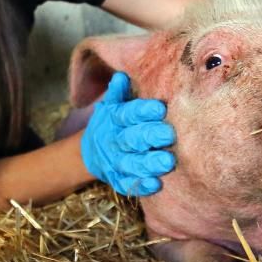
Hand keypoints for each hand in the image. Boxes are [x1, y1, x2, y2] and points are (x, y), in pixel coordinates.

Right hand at [80, 72, 175, 196]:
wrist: (91, 151)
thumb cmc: (112, 123)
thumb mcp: (111, 105)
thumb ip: (118, 93)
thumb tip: (122, 75)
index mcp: (114, 119)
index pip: (128, 114)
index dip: (143, 111)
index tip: (160, 108)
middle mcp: (114, 140)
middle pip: (131, 139)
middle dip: (150, 137)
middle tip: (170, 135)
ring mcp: (115, 162)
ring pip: (131, 163)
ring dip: (149, 163)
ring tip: (168, 161)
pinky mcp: (117, 179)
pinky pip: (128, 184)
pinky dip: (141, 185)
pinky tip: (155, 184)